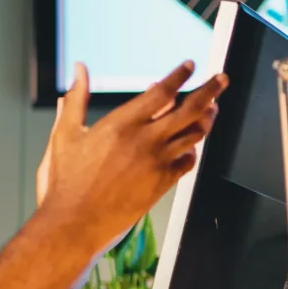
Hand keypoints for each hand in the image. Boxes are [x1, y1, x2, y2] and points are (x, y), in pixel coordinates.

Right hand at [39, 60, 227, 253]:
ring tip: (212, 108)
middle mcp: (145, 141)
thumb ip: (77, 98)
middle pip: (189, 110)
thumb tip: (79, 69)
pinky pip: (187, 162)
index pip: (161, 92)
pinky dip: (192, 150)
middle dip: (210, 91)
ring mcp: (157, 163)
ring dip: (206, 119)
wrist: (75, 222)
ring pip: (193, 135)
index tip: (189, 66)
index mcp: (122, 124)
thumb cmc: (66, 181)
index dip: (179, 76)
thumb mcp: (65, 134)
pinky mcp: (162, 184)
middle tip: (221, 80)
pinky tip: (191, 146)